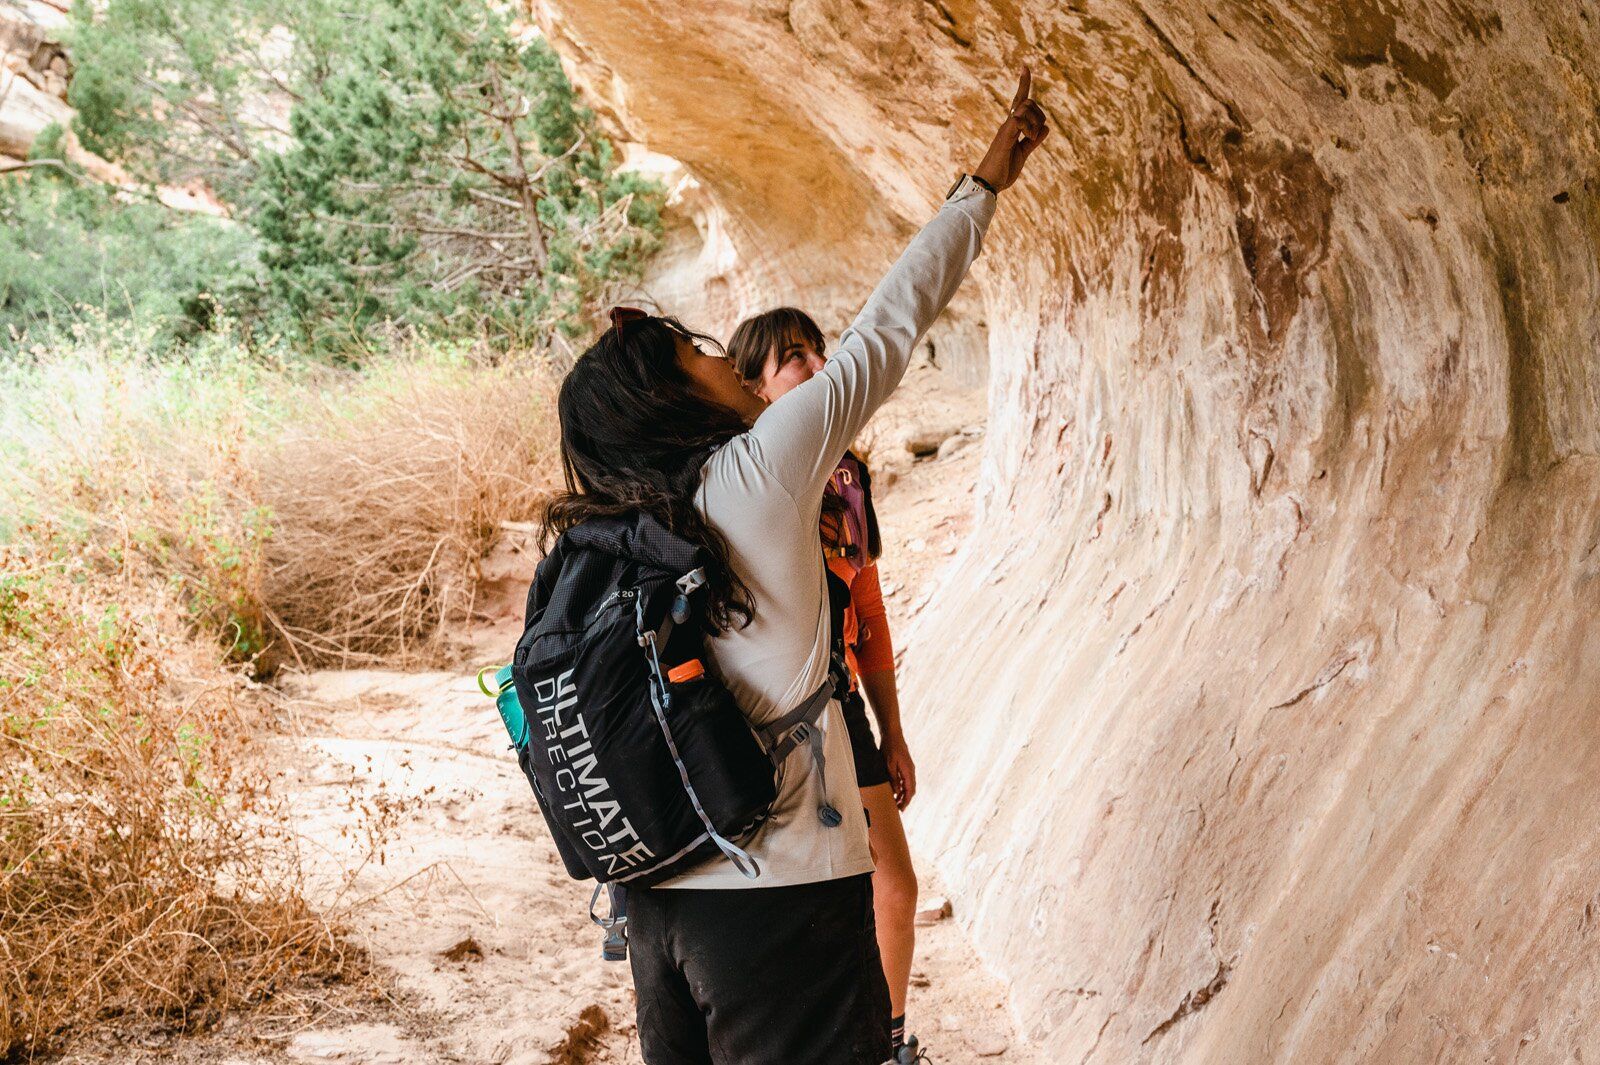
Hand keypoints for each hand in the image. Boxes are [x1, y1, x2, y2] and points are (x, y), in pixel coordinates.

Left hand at [882, 732, 917, 809]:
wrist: (892, 734)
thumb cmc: (890, 748)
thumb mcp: (889, 764)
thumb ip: (894, 779)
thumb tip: (897, 792)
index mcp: (908, 771)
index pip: (910, 791)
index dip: (906, 801)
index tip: (901, 809)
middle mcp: (911, 771)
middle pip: (911, 789)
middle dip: (905, 800)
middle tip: (898, 808)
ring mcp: (909, 768)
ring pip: (909, 785)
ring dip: (904, 794)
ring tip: (896, 801)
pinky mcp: (905, 765)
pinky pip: (906, 779)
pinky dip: (902, 787)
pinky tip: (896, 790)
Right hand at [972, 66, 1048, 191]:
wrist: (988, 185)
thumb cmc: (1002, 171)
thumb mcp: (1023, 154)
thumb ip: (1033, 141)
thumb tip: (1046, 128)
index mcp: (1012, 128)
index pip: (1019, 101)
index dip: (1023, 83)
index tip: (1024, 66)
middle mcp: (1008, 124)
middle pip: (1028, 102)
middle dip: (1040, 115)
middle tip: (1035, 136)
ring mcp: (1006, 129)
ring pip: (1027, 107)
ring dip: (1036, 122)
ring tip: (1031, 139)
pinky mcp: (1005, 136)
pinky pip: (1019, 119)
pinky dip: (1029, 126)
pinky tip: (1028, 136)